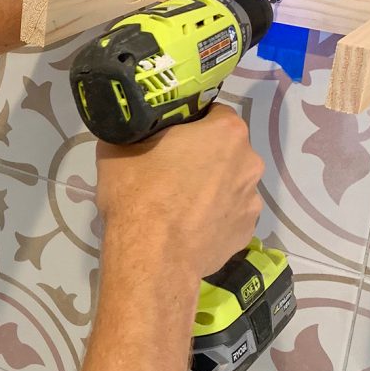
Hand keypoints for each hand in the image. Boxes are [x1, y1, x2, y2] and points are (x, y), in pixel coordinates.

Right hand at [95, 105, 264, 280]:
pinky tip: (189, 228)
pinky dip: (214, 218)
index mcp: (225, 131)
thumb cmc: (139, 193)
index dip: (190, 124)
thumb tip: (132, 132)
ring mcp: (252, 200)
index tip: (169, 138)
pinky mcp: (246, 232)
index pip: (212, 113)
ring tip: (179, 207)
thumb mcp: (117, 147)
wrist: (151, 256)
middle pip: (226, 150)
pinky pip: (229, 216)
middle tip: (170, 172)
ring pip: (229, 184)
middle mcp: (249, 161)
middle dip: (204, 156)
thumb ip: (134, 131)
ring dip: (211, 188)